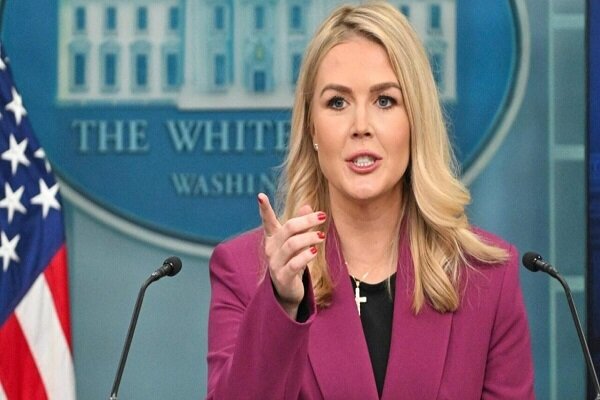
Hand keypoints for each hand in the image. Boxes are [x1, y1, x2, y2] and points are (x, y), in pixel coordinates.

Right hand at [257, 193, 326, 317]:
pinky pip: (295, 263)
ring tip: (322, 236)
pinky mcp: (283, 276)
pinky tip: (314, 251)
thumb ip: (300, 224)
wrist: (286, 289)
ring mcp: (275, 263)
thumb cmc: (292, 260)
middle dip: (306, 221)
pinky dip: (306, 256)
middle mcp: (271, 249)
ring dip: (310, 238)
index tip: (260, 196)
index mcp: (273, 238)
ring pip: (292, 244)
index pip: (267, 221)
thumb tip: (307, 205)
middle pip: (288, 229)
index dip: (264, 209)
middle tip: (322, 216)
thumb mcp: (296, 241)